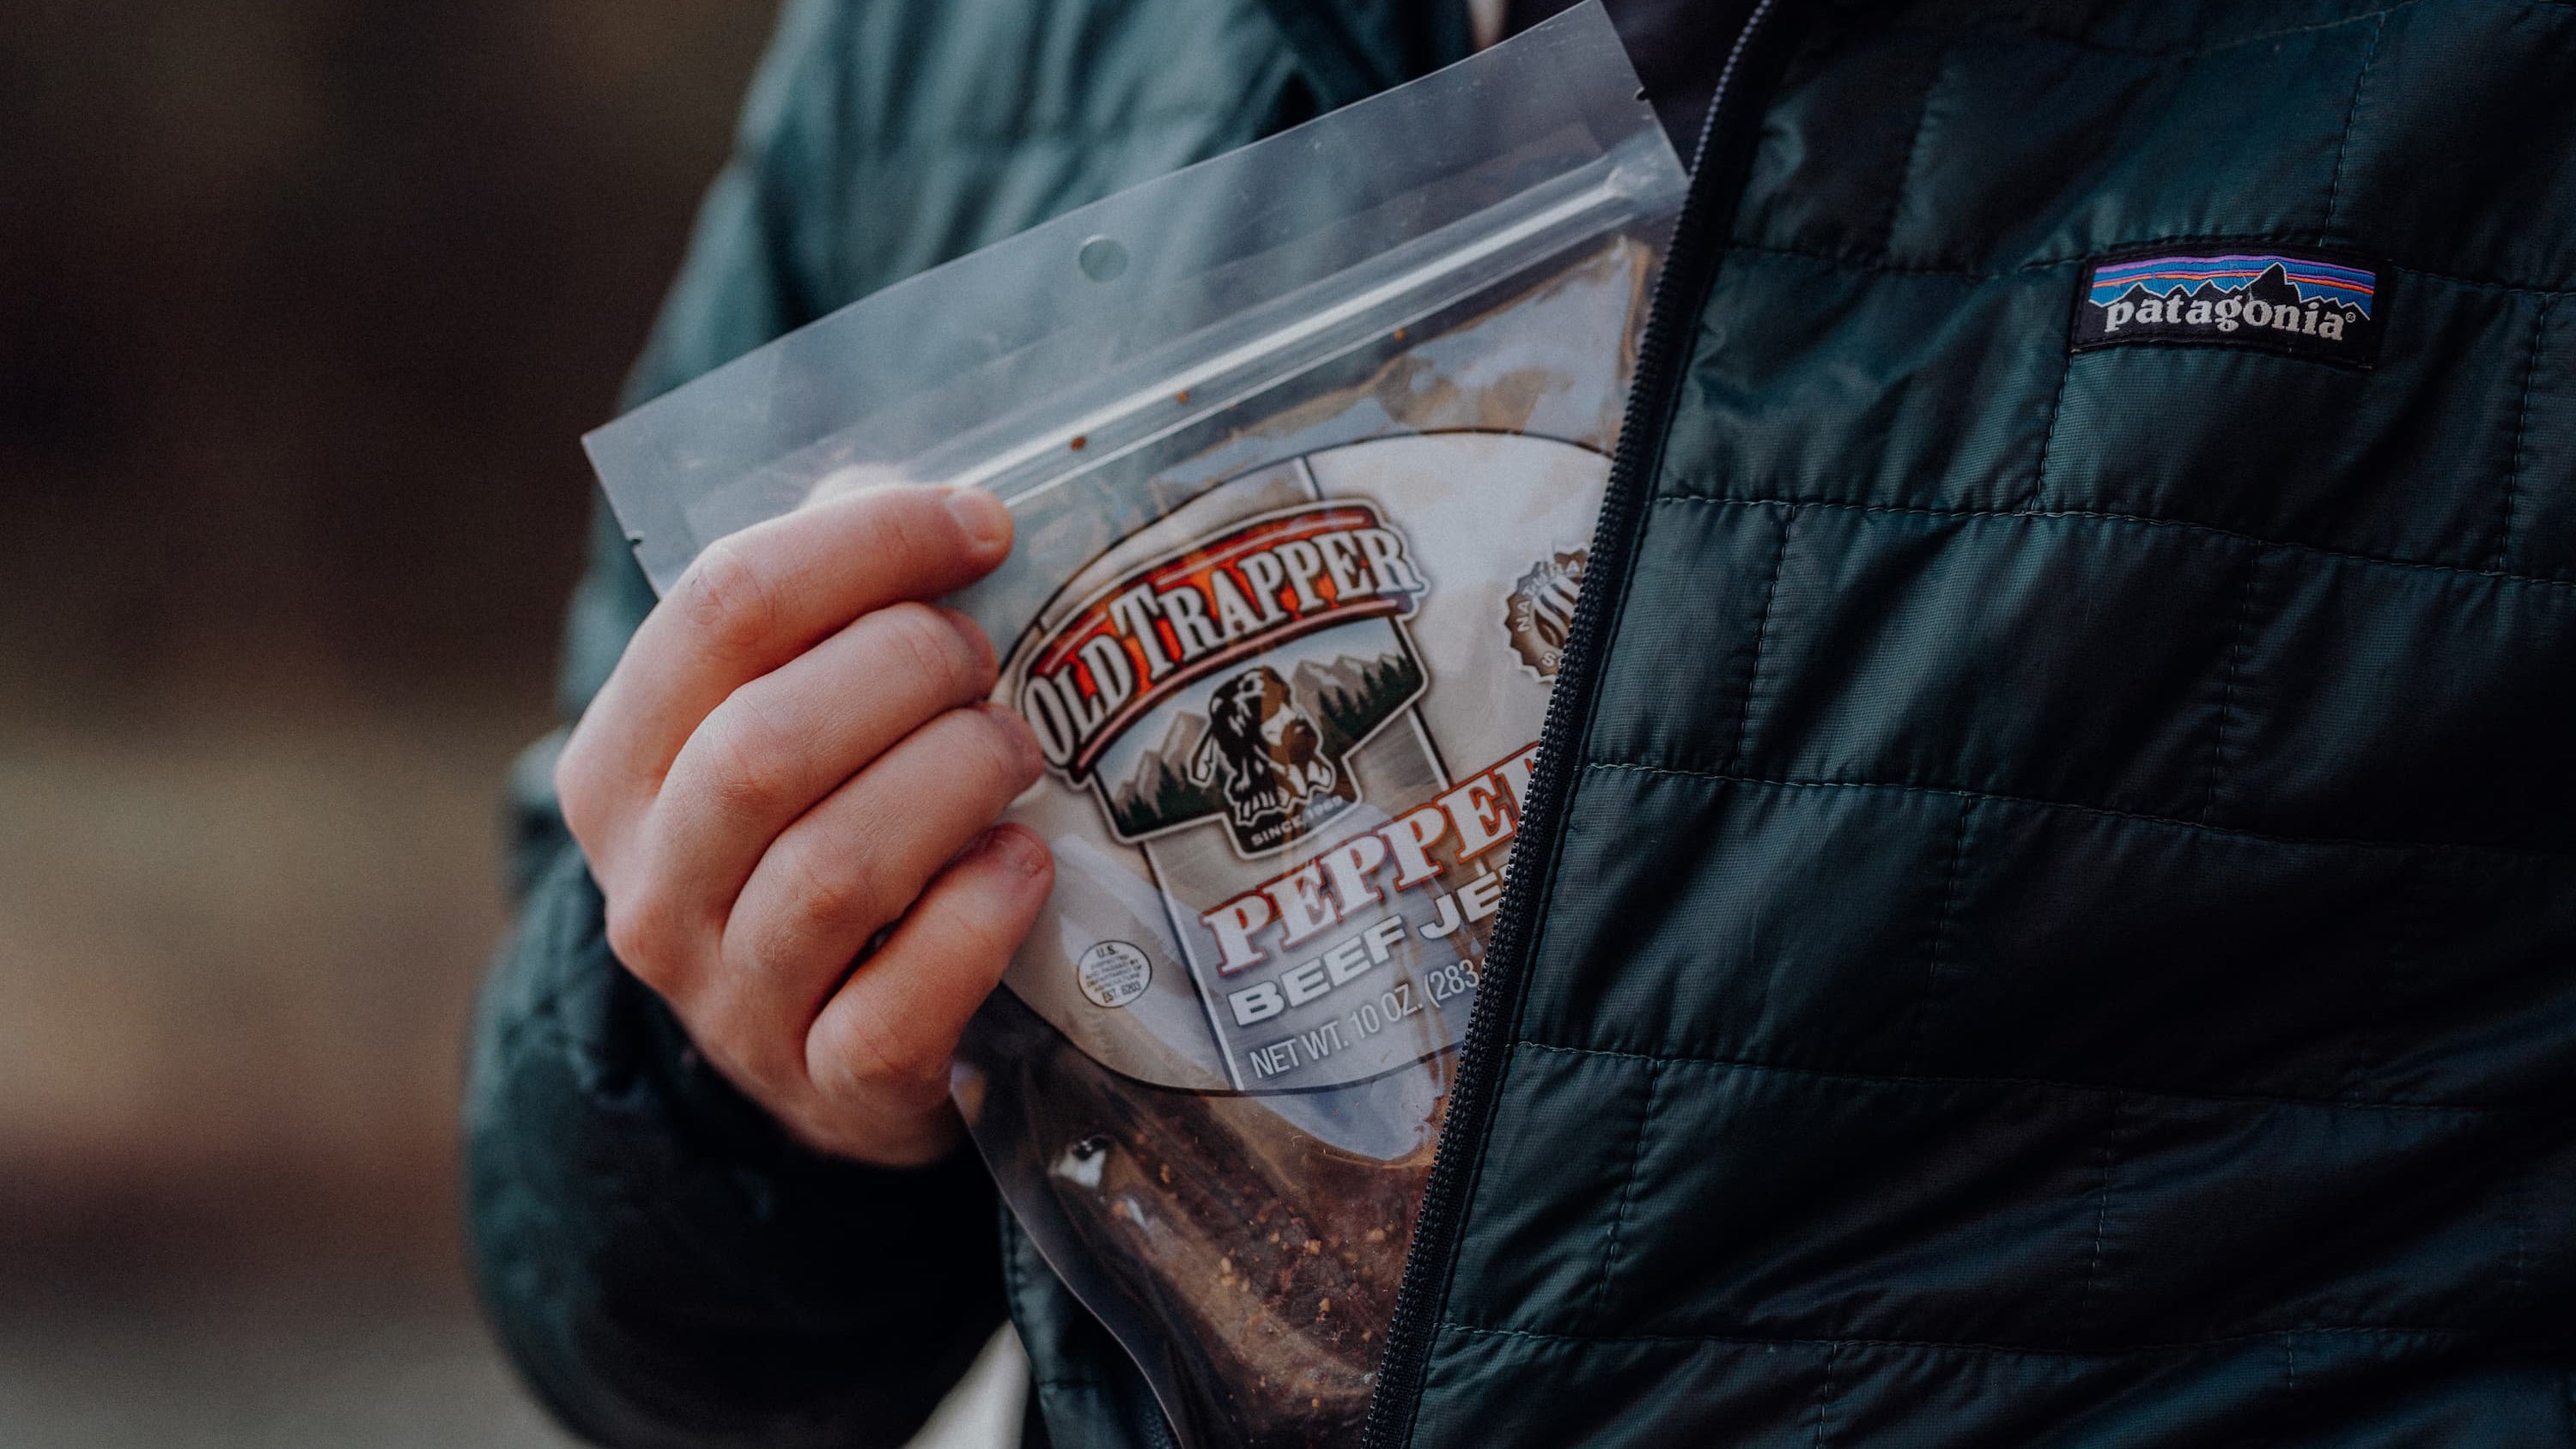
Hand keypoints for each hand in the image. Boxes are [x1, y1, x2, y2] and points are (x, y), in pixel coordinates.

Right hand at [556, 483, 1050, 1165]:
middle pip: (767, 743)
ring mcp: (734, 1002)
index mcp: (620, 768)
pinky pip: (900, 1004)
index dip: (864, 543)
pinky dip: (978, 919)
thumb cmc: (830, 840)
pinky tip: (1025, 865)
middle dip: (908, 671)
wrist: (830, 1062)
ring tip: (1015, 751)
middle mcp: (652, 889)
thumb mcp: (798, 723)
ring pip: (830, 870)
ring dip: (951, 781)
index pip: (718, 607)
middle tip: (989, 659)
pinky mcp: (832, 1088)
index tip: (982, 525)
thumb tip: (910, 491)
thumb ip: (835, 606)